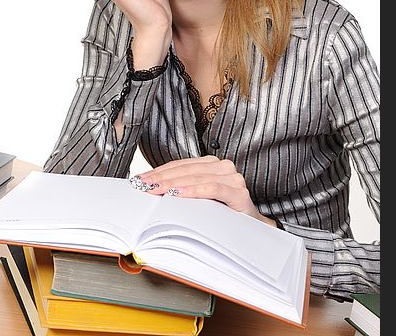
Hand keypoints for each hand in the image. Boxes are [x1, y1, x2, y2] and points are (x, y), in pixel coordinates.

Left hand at [137, 156, 275, 226]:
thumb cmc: (223, 215)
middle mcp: (224, 168)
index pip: (181, 165)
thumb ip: (183, 189)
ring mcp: (233, 179)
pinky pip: (212, 189)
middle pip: (187, 170)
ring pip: (197, 177)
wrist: (253, 231)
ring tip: (156, 190)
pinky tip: (178, 195)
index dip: (160, 170)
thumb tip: (153, 189)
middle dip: (162, 178)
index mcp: (213, 165)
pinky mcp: (239, 194)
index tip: (142, 178)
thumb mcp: (200, 199)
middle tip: (144, 184)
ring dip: (173, 183)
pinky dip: (193, 191)